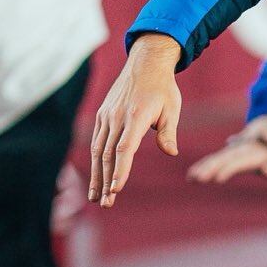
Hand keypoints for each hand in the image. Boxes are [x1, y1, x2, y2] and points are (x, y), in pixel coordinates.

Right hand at [90, 35, 181, 207]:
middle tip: (106, 204)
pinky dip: (95, 161)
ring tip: (96, 197)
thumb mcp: (172, 108)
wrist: (145, 63)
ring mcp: (107, 116)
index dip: (120, 169)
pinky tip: (95, 177)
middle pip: (108, 154)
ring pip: (98, 150)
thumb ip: (168, 132)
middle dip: (106, 181)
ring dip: (97, 175)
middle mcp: (117, 117)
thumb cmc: (163, 88)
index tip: (116, 189)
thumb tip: (172, 152)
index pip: (125, 148)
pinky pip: (96, 141)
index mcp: (136, 116)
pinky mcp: (102, 115)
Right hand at [187, 117, 266, 184]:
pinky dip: (200, 168)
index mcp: (247, 154)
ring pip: (212, 161)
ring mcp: (227, 154)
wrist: (261, 138)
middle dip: (209, 169)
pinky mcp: (222, 158)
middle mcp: (234, 152)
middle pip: (221, 161)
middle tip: (198, 178)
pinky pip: (209, 162)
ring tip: (191, 178)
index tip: (218, 178)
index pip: (236, 163)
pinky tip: (191, 177)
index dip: (227, 170)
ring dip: (201, 169)